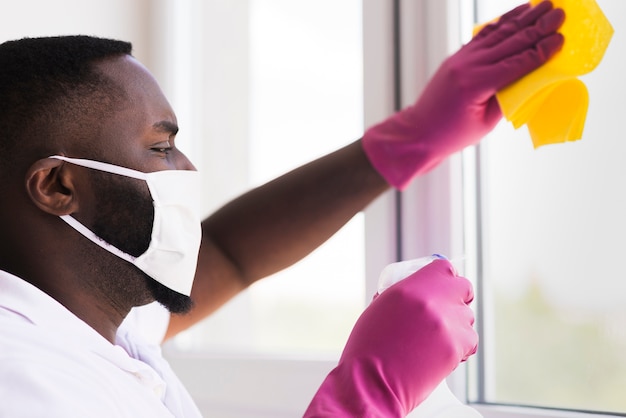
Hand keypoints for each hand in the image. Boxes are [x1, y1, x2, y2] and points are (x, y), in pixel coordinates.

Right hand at [303, 259, 476, 416]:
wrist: (371, 382)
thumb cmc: (369, 349)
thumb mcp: (381, 309)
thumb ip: (404, 295)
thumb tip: (421, 292)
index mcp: (409, 287)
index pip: (444, 268)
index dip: (445, 279)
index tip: (442, 288)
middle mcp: (431, 299)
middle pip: (463, 288)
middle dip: (457, 299)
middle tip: (446, 312)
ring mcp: (446, 322)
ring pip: (467, 317)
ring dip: (456, 326)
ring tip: (434, 342)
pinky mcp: (456, 346)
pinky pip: (471, 340)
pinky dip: (461, 348)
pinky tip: (442, 354)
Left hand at [362, 1, 564, 188]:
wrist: (419, 133)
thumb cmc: (452, 135)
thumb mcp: (486, 123)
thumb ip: (508, 98)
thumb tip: (534, 78)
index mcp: (476, 85)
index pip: (516, 63)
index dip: (541, 50)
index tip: (562, 38)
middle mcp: (467, 66)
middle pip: (510, 42)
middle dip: (538, 27)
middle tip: (561, 13)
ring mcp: (461, 59)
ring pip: (498, 34)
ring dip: (524, 18)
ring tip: (546, 5)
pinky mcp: (457, 57)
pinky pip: (484, 36)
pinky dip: (503, 24)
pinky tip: (519, 14)